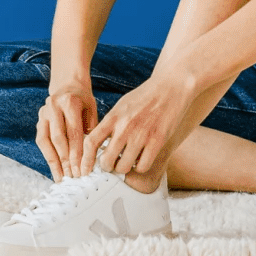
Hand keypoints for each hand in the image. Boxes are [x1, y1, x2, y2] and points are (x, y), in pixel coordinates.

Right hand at [36, 81, 98, 178]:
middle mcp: (53, 106)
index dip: (77, 154)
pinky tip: (55, 169)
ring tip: (63, 178)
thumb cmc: (83, 101)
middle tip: (74, 177)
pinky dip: (48, 156)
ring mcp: (43, 113)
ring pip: (46, 141)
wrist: (67, 85)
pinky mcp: (39, 120)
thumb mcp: (92, 110)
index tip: (83, 170)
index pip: (74, 133)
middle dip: (66, 160)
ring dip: (54, 162)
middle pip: (59, 139)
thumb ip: (91, 130)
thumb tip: (91, 158)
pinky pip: (41, 141)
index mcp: (70, 102)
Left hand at [91, 65, 203, 183]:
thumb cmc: (144, 97)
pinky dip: (140, 167)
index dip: (85, 159)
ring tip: (127, 162)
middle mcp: (125, 126)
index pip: (91, 142)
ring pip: (124, 166)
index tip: (86, 168)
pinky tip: (142, 160)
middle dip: (107, 167)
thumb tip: (97, 144)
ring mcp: (141, 134)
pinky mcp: (158, 140)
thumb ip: (111, 123)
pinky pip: (143, 166)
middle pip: (106, 160)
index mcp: (113, 116)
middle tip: (112, 165)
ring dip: (124, 169)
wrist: (170, 87)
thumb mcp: (121, 106)